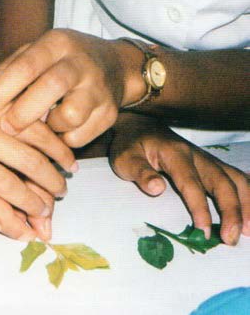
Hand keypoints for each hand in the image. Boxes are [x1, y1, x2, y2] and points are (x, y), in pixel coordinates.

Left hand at [0, 29, 123, 146]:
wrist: (115, 66)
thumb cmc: (62, 60)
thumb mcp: (37, 53)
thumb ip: (9, 68)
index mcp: (58, 44)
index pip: (26, 66)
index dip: (1, 90)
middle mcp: (81, 63)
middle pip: (52, 87)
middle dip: (23, 112)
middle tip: (4, 128)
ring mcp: (99, 89)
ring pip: (70, 116)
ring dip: (47, 129)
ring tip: (37, 128)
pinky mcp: (109, 113)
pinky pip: (80, 137)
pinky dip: (62, 141)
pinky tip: (55, 135)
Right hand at [0, 73, 73, 234]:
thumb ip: (3, 100)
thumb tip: (35, 112)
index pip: (37, 133)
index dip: (59, 152)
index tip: (70, 166)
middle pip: (27, 163)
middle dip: (50, 184)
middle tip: (60, 195)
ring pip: (3, 187)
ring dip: (26, 206)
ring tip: (39, 216)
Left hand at [109, 114, 249, 244]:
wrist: (140, 124)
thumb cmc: (131, 145)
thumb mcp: (125, 158)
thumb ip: (140, 172)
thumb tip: (157, 189)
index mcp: (174, 154)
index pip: (191, 183)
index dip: (200, 208)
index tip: (204, 231)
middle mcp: (196, 154)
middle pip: (222, 181)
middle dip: (231, 211)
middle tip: (230, 239)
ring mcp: (207, 158)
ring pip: (235, 178)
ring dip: (246, 203)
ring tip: (249, 231)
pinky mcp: (211, 163)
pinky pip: (236, 176)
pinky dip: (248, 194)